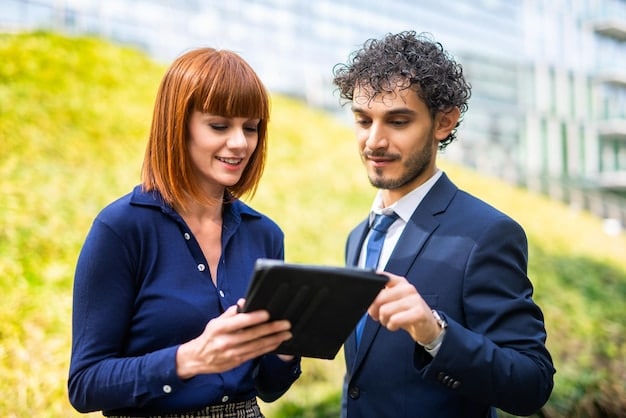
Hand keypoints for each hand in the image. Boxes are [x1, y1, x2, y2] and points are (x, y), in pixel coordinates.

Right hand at [176, 299, 291, 378]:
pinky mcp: (238, 361)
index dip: (254, 318)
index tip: (267, 313)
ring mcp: (233, 353)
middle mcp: (227, 341)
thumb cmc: (210, 337)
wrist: (197, 358)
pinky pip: (256, 353)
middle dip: (271, 329)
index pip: (240, 321)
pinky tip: (277, 342)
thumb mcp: (216, 322)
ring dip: (274, 339)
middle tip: (285, 323)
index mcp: (220, 328)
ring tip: (286, 333)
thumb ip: (231, 313)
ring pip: (257, 345)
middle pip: (253, 334)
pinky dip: (268, 348)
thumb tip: (244, 302)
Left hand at [368, 272, 441, 344]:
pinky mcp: (419, 312)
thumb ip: (380, 296)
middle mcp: (407, 288)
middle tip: (379, 316)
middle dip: (375, 311)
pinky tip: (396, 325)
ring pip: (385, 310)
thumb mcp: (393, 300)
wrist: (427, 325)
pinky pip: (395, 320)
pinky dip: (391, 325)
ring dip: (384, 320)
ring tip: (389, 321)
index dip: (371, 292)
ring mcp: (414, 299)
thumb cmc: (407, 312)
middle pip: (379, 298)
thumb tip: (366, 300)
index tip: (372, 301)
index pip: (380, 279)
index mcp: (399, 282)